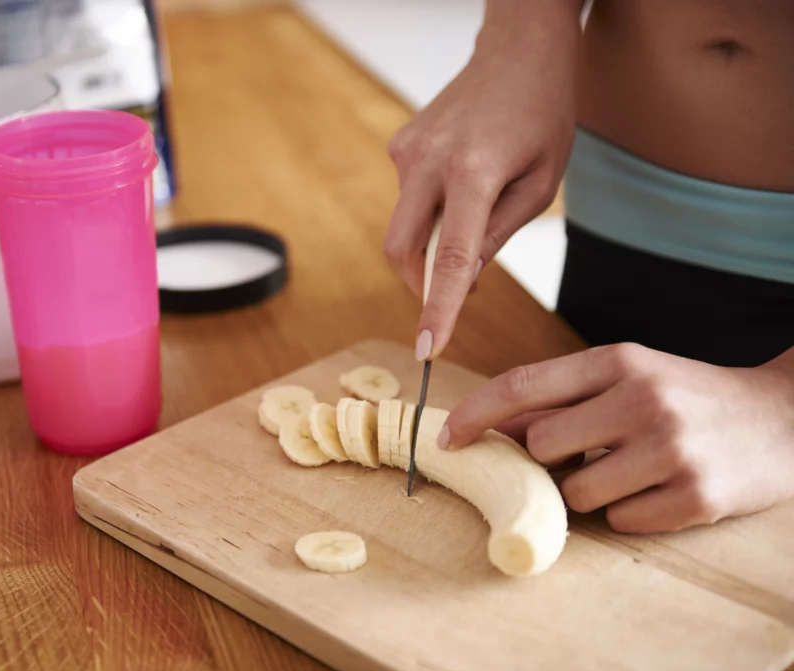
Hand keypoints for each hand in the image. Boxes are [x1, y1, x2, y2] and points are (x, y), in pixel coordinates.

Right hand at [384, 1, 582, 360]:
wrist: (517, 49)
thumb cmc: (542, 112)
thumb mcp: (541, 183)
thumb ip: (499, 234)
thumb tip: (465, 280)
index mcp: (474, 171)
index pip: (451, 259)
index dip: (438, 310)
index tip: (427, 349)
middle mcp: (429, 161)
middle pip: (402, 249)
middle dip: (420, 284)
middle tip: (450, 295)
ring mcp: (407, 151)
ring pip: (403, 226)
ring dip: (431, 243)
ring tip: (475, 214)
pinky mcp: (400, 146)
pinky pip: (408, 199)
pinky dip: (430, 212)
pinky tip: (461, 185)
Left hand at [437, 343, 793, 532]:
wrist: (782, 418)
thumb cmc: (687, 396)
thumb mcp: (627, 377)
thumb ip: (562, 396)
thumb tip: (494, 426)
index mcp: (619, 361)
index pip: (522, 385)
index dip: (475, 415)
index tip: (447, 440)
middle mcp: (643, 399)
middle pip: (542, 445)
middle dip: (550, 459)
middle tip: (584, 453)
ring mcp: (672, 450)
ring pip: (577, 492)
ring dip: (589, 490)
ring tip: (630, 470)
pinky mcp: (697, 498)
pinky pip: (621, 522)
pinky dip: (629, 513)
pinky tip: (659, 490)